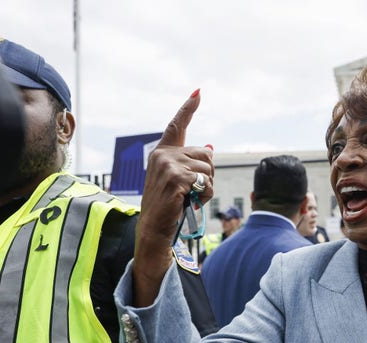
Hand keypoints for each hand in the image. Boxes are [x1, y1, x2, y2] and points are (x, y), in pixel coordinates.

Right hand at [132, 89, 213, 306]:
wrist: (154, 227)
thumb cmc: (168, 205)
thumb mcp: (178, 180)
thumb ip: (191, 163)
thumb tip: (212, 148)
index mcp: (163, 152)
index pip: (177, 126)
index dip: (188, 108)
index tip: (198, 92)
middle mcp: (163, 155)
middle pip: (207, 155)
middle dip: (206, 175)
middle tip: (190, 191)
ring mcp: (169, 166)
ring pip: (209, 170)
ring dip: (206, 187)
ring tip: (188, 197)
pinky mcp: (177, 178)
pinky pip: (206, 183)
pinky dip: (204, 196)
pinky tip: (190, 202)